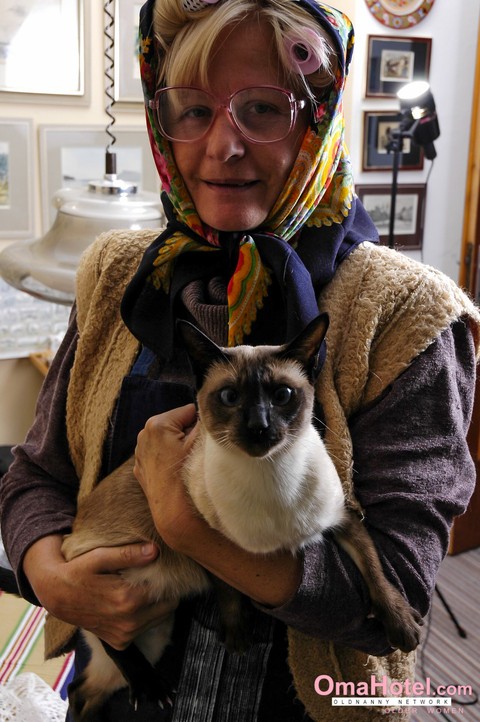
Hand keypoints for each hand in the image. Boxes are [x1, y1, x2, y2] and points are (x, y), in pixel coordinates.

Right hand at [23, 535, 177, 649]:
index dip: (167, 577)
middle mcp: (129, 622)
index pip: (166, 589)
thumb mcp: (99, 557)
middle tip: (153, 577)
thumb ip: (128, 554)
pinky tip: (133, 601)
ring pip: (160, 618)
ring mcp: (125, 636)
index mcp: (127, 600)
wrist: (57, 596)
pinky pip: (146, 628)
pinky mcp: (121, 644)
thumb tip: (155, 550)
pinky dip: (145, 616)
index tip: (163, 567)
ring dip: (156, 604)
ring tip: (141, 588)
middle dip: (164, 592)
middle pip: (168, 606)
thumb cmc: (78, 571)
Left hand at [134, 404, 200, 545]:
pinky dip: (168, 458)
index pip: (188, 411)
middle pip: (176, 424)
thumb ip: (204, 422)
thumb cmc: (187, 476)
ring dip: (178, 446)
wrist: (174, 513)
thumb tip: (209, 412)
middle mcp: (144, 434)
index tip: (202, 439)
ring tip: (184, 463)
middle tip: (194, 452)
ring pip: (168, 439)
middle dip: (187, 434)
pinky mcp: (141, 467)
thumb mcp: (200, 443)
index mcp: (157, 424)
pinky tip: (174, 470)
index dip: (199, 424)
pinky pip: (159, 454)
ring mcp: (140, 452)